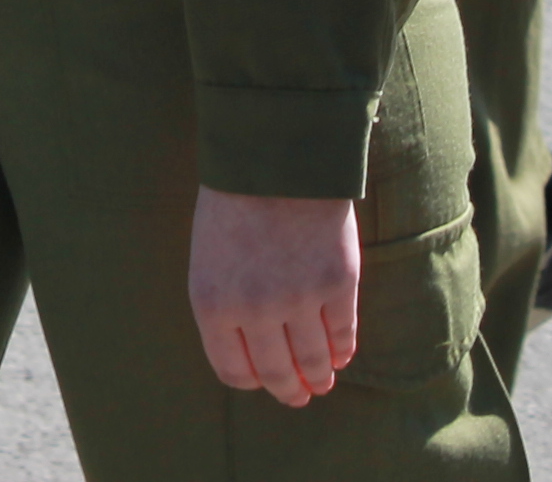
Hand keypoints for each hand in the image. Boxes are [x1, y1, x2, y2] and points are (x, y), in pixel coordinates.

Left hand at [190, 188, 360, 407]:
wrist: (274, 156)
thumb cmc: (233, 202)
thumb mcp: (208, 256)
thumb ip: (225, 304)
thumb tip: (251, 349)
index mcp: (212, 304)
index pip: (233, 370)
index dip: (252, 381)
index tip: (263, 381)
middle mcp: (255, 311)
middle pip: (277, 374)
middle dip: (289, 390)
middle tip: (299, 396)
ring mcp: (300, 300)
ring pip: (314, 362)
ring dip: (320, 378)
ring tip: (323, 383)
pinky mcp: (338, 285)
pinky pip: (343, 335)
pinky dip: (343, 350)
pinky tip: (342, 355)